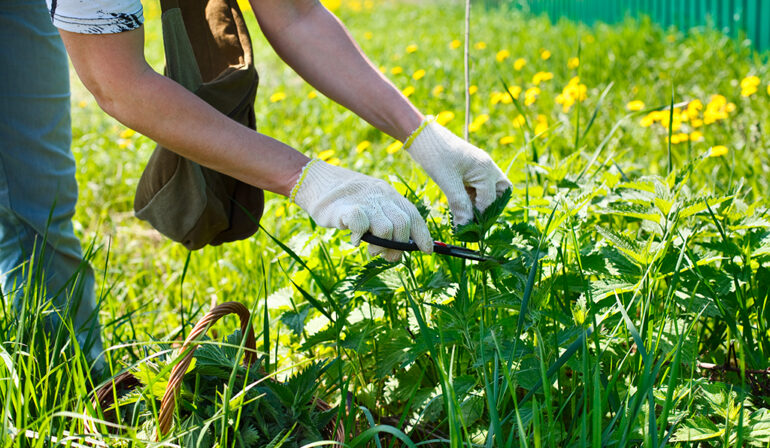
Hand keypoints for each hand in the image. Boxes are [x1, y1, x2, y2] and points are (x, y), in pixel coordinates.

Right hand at [292, 159, 432, 261]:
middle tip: (389, 256)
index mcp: (390, 195)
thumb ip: (387, 219)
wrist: (316, 181)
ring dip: (380, 246)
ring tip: (370, 249)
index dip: (422, 235)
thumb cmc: (346, 198)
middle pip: (403, 224)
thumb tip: (402, 247)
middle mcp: (381, 196)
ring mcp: (364, 202)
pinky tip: (355, 240)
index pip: (413, 215)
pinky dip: (360, 238)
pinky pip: (361, 226)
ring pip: (386, 229)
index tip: (427, 250)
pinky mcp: (346, 209)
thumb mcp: (372, 203)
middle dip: (399, 246)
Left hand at [406, 119, 511, 225]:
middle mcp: (488, 167)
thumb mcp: (447, 182)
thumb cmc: (434, 154)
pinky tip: (459, 204)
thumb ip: (460, 204)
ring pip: (490, 191)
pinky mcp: (471, 168)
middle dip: (489, 209)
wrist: (421, 135)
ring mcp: (481, 167)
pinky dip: (472, 197)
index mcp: (486, 169)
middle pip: (500, 194)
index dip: (479, 218)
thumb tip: (465, 227)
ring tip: (464, 213)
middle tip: (473, 221)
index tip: (467, 231)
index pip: (489, 202)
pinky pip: (479, 187)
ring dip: (480, 204)